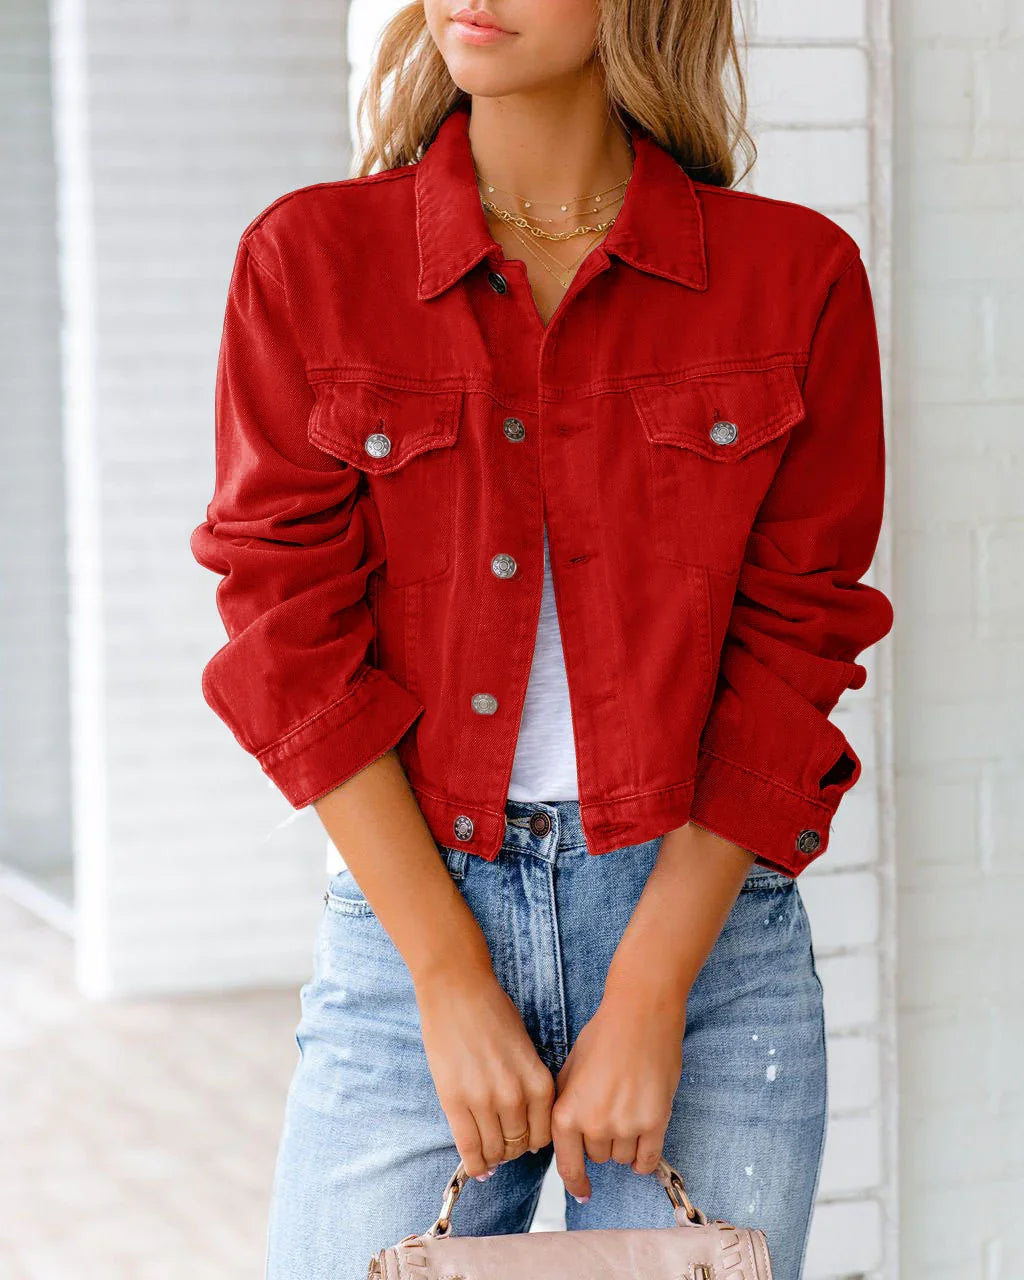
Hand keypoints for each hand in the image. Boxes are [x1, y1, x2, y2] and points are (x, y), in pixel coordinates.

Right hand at [416, 964, 554, 1180]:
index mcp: (538, 1082)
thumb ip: (529, 1086)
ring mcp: (484, 1101)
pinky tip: (476, 1167)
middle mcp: (516, 1096)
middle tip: (503, 1146)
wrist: (457, 990)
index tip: (524, 1140)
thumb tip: (526, 1123)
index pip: (544, 1135)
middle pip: (519, 1145)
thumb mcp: (525, 1050)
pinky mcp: (455, 1102)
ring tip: (488, 1153)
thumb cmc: (492, 1013)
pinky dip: (474, 1162)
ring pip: (494, 1150)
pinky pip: (468, 1147)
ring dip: (492, 1156)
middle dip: (512, 1150)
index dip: (533, 1142)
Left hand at [551, 986, 685, 1202]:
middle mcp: (594, 1125)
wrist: (640, 1015)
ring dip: (623, 1142)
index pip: (568, 1166)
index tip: (583, 1191)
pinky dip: (644, 1157)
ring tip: (628, 1108)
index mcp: (567, 1113)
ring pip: (621, 1157)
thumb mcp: (570, 1070)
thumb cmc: (603, 1035)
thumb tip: (564, 1138)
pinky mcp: (655, 1123)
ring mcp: (626, 1126)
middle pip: (597, 1157)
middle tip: (609, 1108)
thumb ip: (565, 1106)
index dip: (576, 1182)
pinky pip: (647, 1159)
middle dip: (600, 1140)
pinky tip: (643, 1143)